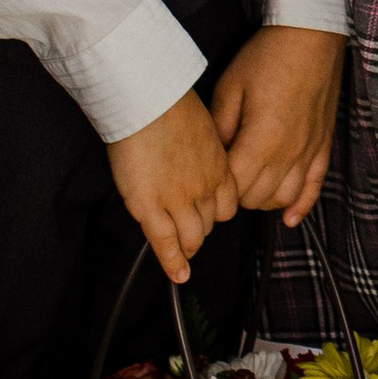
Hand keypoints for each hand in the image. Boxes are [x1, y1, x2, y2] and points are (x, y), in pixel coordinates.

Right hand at [107, 89, 239, 284]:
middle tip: (190, 231)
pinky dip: (172, 262)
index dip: (217, 211)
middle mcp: (205, 187)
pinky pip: (165, 243)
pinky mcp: (150, 207)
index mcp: (220, 166)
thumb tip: (196, 155)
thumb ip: (202, 151)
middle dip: (202, 228)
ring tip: (184, 252)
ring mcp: (178, 200)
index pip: (227, 204)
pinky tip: (178, 275)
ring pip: (192, 235)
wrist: (149, 103)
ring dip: (189, 245)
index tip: (209, 214)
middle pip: (211, 222)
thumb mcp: (202, 129)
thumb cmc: (170, 106)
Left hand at [210, 25, 343, 225]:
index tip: (203, 178)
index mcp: (261, 141)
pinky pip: (314, 186)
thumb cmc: (266, 58)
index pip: (232, 188)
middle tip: (222, 177)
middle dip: (235, 194)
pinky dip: (301, 206)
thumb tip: (210, 158)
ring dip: (263, 200)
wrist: (311, 35)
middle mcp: (288, 153)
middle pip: (256, 199)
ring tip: (248, 187)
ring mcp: (309, 151)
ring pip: (283, 198)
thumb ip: (218, 130)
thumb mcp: (228, 89)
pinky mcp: (323, 144)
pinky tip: (288, 217)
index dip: (214, 188)